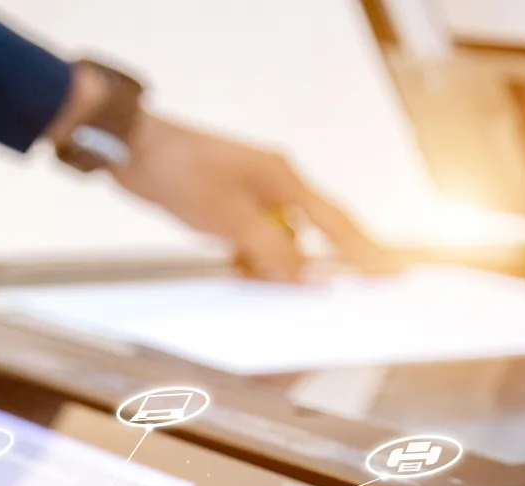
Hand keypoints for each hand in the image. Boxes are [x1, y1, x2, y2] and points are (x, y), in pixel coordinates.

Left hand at [112, 112, 391, 280]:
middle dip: (318, 266)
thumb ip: (275, 252)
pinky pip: (252, 237)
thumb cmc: (180, 174)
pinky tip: (242, 272)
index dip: (366, 253)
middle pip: (311, 233)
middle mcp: (275, 184)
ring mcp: (250, 192)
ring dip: (274, 266)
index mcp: (285, 181)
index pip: (337, 224)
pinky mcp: (227, 202)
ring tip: (267, 288)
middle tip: (337, 296)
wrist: (131, 150)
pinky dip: (250, 257)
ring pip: (278, 240)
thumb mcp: (231, 221)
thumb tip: (314, 278)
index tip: (393, 274)